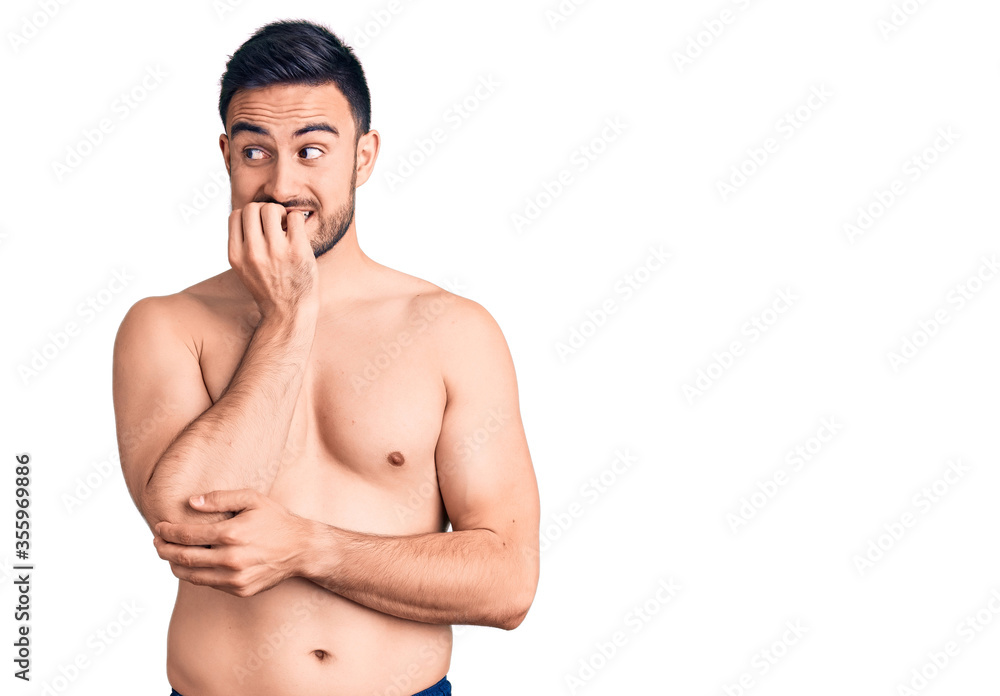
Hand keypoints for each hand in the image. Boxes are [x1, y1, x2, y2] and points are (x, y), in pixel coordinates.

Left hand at [152, 489, 310, 596]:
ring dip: (174, 564)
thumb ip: (220, 498)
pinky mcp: (240, 590)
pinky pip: (208, 584)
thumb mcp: (252, 499)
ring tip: (170, 555)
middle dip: (163, 549)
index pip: (186, 535)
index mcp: (231, 534)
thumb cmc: (276, 520)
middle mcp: (231, 559)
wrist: (302, 548)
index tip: (159, 527)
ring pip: (191, 575)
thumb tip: (191, 502)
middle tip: (156, 542)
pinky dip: (195, 574)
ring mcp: (235, 578)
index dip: (167, 531)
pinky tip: (194, 564)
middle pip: (183, 557)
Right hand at [228, 202, 318, 319]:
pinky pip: (295, 217)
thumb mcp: (244, 268)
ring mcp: (275, 251)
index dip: (249, 215)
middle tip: (276, 225)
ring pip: (272, 208)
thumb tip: (248, 213)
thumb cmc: (269, 288)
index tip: (260, 227)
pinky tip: (298, 233)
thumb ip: (242, 244)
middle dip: (265, 211)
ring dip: (281, 213)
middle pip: (253, 207)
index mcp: (236, 255)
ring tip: (286, 228)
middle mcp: (252, 252)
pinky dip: (297, 220)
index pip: (236, 215)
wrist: (289, 312)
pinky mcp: (297, 251)